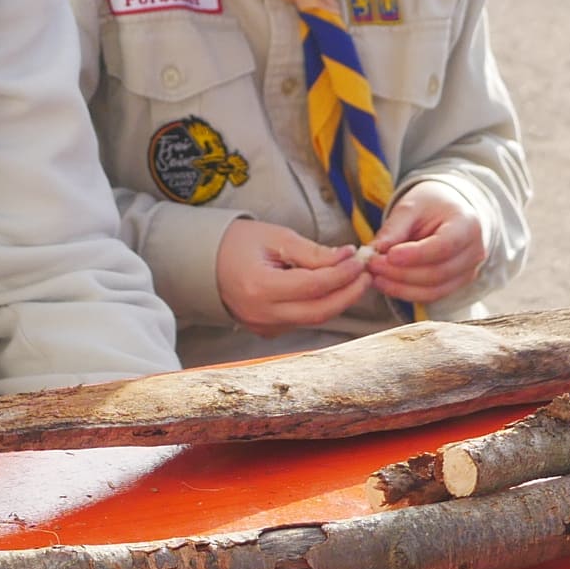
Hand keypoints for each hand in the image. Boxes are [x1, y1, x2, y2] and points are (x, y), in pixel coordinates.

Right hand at [214, 218, 372, 333]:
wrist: (203, 263)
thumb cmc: (237, 243)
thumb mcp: (275, 237)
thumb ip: (312, 252)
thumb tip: (347, 258)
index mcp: (260, 287)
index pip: (314, 286)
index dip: (342, 273)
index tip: (359, 259)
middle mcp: (262, 314)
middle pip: (319, 311)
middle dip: (349, 293)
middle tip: (366, 274)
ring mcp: (263, 327)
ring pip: (313, 319)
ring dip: (338, 300)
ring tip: (354, 279)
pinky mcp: (267, 331)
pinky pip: (301, 321)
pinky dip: (320, 306)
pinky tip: (332, 289)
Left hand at [367, 178, 488, 305]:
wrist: (447, 212)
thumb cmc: (430, 206)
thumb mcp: (410, 207)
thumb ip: (394, 228)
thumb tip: (376, 250)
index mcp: (467, 225)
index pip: (444, 246)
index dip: (415, 255)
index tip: (388, 255)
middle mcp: (474, 252)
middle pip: (437, 273)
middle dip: (400, 273)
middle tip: (372, 265)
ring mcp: (468, 272)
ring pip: (433, 290)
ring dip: (400, 287)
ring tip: (374, 276)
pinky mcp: (456, 285)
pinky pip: (430, 296)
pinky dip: (405, 292)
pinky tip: (386, 283)